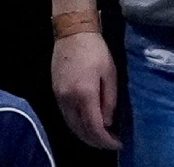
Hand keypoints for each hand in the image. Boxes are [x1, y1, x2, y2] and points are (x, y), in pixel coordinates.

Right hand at [50, 32, 120, 149]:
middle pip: (80, 130)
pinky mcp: (55, 92)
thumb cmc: (95, 50)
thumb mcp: (110, 73)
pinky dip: (76, 124)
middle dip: (95, 141)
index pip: (94, 127)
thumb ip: (109, 100)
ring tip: (100, 136)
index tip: (118, 143)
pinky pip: (66, 116)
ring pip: (71, 125)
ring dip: (85, 134)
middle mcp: (68, 99)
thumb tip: (107, 122)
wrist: (72, 32)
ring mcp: (59, 96)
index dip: (106, 140)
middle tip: (110, 142)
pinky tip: (86, 123)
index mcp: (84, 94)